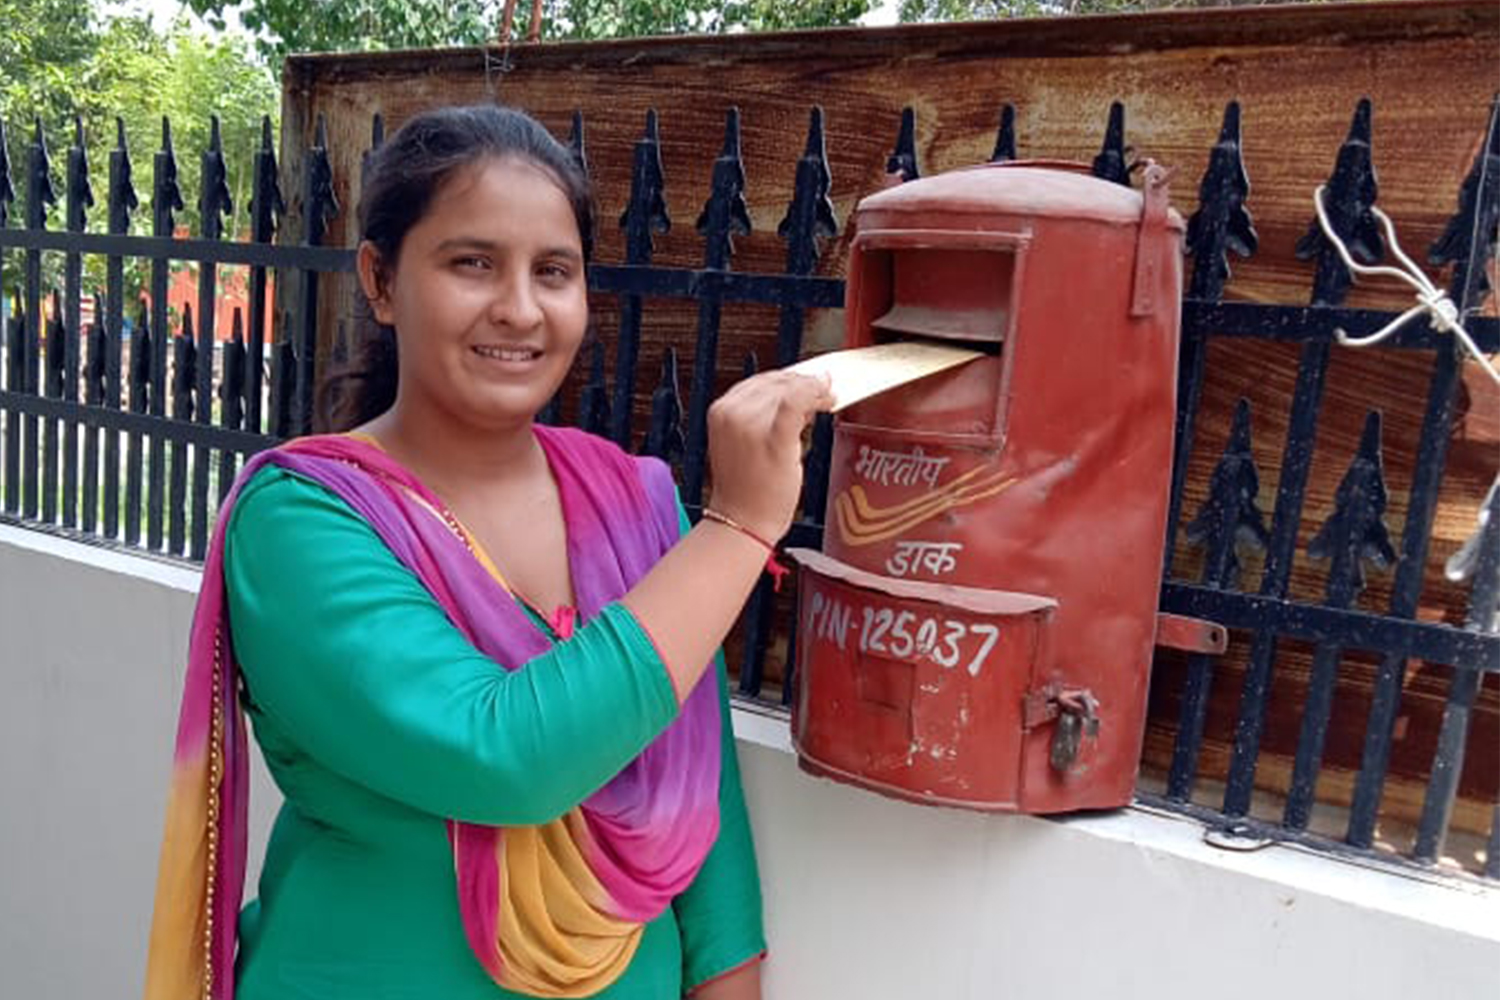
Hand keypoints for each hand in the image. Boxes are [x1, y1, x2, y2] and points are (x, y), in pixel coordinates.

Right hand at [706, 370, 833, 542]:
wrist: (743, 521)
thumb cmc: (746, 489)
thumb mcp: (743, 442)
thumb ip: (763, 416)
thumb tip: (798, 395)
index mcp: (720, 411)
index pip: (759, 381)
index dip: (788, 378)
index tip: (806, 381)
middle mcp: (731, 414)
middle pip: (776, 382)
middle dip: (803, 383)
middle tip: (823, 389)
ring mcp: (750, 425)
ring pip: (789, 390)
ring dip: (813, 390)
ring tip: (827, 399)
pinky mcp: (773, 439)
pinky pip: (797, 403)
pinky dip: (816, 396)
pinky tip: (828, 402)